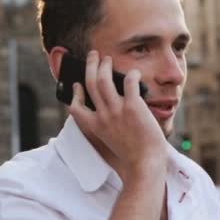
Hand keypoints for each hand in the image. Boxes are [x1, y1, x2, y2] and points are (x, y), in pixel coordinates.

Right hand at [68, 50, 168, 182]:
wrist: (145, 163)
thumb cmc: (133, 154)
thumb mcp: (112, 141)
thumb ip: (108, 125)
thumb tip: (112, 107)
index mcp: (95, 127)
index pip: (75, 108)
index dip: (75, 94)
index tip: (78, 85)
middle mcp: (102, 116)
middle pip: (90, 83)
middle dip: (90, 66)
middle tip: (93, 56)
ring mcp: (116, 111)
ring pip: (104, 79)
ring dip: (105, 65)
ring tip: (108, 58)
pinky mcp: (133, 107)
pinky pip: (129, 83)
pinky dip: (131, 75)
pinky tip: (133, 73)